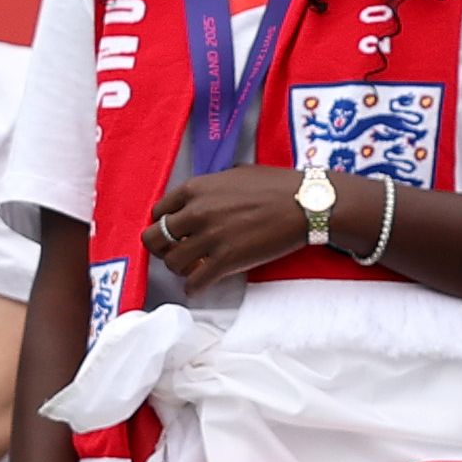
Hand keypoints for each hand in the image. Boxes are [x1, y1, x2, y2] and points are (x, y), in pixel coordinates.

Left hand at [145, 165, 322, 294]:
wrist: (306, 203)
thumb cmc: (277, 186)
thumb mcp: (235, 174)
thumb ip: (211, 187)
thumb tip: (202, 197)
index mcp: (195, 188)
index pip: (158, 212)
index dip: (163, 224)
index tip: (173, 232)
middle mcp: (196, 212)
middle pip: (154, 238)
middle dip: (161, 248)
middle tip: (174, 252)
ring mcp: (210, 237)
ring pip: (172, 263)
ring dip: (179, 268)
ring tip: (192, 269)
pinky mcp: (227, 261)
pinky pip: (195, 282)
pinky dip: (193, 288)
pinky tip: (198, 286)